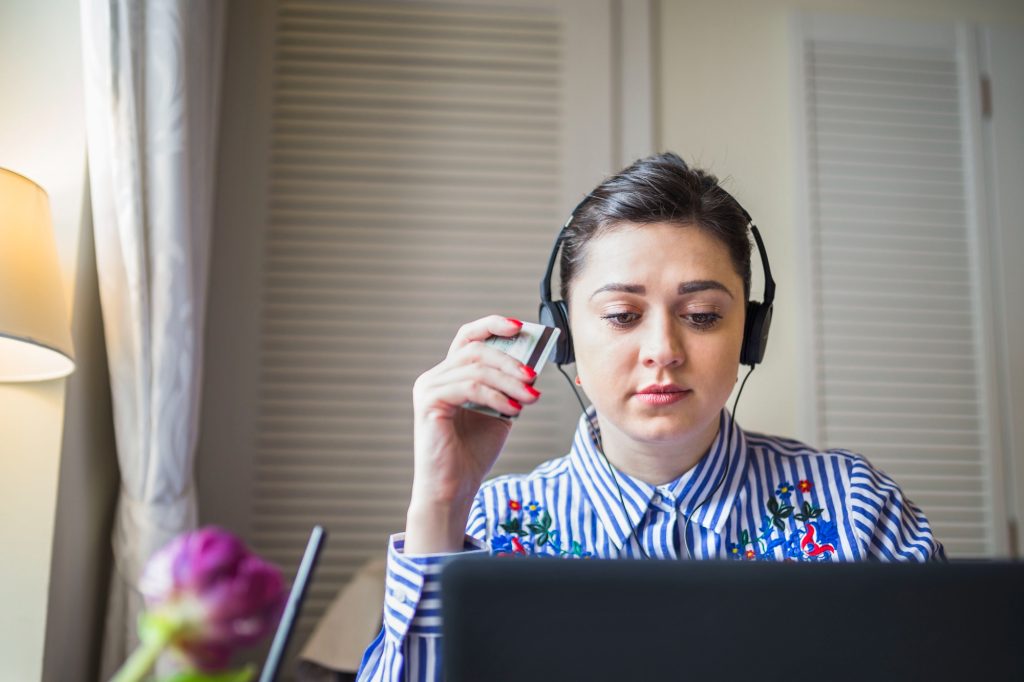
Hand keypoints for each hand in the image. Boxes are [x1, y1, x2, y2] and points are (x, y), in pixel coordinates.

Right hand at [405, 315, 541, 552]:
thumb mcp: (499, 411)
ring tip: (530, 397)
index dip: (493, 325)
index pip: (469, 337)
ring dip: (508, 380)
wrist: (454, 488)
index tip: (521, 327)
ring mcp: (429, 387)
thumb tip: (531, 366)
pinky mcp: (429, 402)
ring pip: (475, 367)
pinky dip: (495, 395)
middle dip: (510, 359)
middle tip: (533, 375)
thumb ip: (509, 387)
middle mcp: (435, 376)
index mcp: (450, 375)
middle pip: (476, 348)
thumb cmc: (473, 452)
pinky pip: (469, 387)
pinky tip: (512, 409)